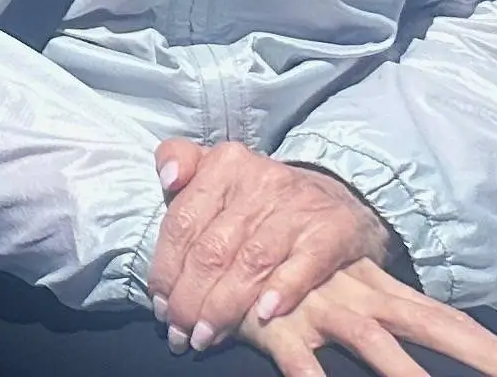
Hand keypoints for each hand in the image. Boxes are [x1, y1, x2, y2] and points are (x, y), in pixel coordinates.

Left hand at [148, 140, 387, 346]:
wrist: (337, 193)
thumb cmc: (262, 192)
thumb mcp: (218, 165)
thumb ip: (180, 160)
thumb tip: (167, 178)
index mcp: (225, 164)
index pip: (182, 222)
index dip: (166, 269)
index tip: (159, 305)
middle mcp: (261, 182)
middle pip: (213, 249)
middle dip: (190, 298)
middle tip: (179, 331)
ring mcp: (298, 208)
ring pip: (251, 263)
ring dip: (224, 307)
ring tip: (206, 337)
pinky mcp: (333, 232)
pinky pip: (303, 265)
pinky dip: (282, 291)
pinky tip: (263, 316)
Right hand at [242, 258, 496, 376]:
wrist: (203, 242)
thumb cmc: (266, 266)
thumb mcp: (312, 270)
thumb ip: (348, 290)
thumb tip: (371, 319)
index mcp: (371, 286)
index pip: (441, 316)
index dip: (488, 346)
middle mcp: (356, 296)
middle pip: (430, 324)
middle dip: (481, 354)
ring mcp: (318, 310)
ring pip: (375, 345)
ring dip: (410, 376)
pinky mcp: (275, 327)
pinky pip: (301, 363)